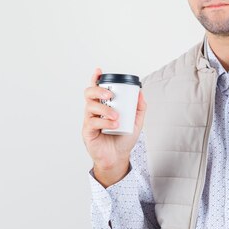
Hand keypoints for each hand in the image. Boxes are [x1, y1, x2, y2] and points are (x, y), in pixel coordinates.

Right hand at [82, 67, 146, 186]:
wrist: (119, 157)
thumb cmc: (124, 138)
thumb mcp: (136, 121)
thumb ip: (139, 107)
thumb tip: (140, 93)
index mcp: (105, 105)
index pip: (97, 88)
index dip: (96, 78)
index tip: (99, 71)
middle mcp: (95, 110)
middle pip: (89, 93)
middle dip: (98, 90)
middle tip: (110, 95)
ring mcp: (90, 120)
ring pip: (90, 107)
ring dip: (105, 109)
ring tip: (117, 116)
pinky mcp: (87, 131)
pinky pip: (93, 122)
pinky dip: (105, 122)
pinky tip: (114, 125)